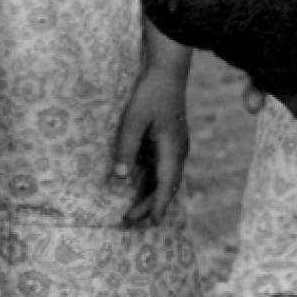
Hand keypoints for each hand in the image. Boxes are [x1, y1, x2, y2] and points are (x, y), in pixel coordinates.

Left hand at [112, 64, 190, 225]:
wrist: (166, 72)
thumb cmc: (150, 94)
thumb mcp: (133, 120)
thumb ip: (126, 149)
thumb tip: (119, 178)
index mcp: (172, 149)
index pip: (167, 185)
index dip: (158, 206)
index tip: (150, 223)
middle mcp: (178, 151)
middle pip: (166, 186)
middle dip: (150, 206)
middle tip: (129, 222)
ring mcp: (175, 147)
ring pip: (164, 179)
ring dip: (150, 195)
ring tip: (132, 211)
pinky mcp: (169, 141)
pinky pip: (161, 168)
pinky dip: (151, 182)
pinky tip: (137, 187)